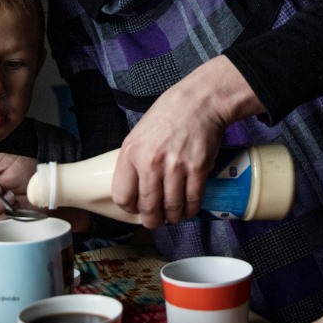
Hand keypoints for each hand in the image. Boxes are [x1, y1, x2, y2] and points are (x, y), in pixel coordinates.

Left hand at [111, 56, 263, 228]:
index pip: (122, 196)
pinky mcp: (198, 169)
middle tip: (157, 220)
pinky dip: (191, 209)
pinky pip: (193, 199)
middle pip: (148, 207)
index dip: (130, 208)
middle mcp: (151, 163)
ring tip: (174, 215)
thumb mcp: (139, 134)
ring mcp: (175, 167)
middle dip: (153, 220)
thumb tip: (134, 187)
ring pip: (172, 208)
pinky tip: (189, 208)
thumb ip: (134, 161)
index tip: (137, 208)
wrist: (199, 102)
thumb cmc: (168, 115)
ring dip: (173, 217)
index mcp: (131, 154)